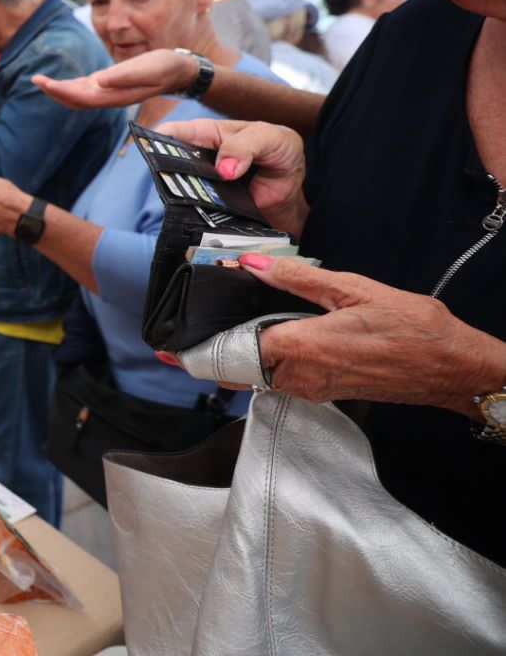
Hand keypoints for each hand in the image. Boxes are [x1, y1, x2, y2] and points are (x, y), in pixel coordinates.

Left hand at [33, 49, 195, 108]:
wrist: (177, 71)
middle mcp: (109, 98)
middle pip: (76, 100)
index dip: (63, 92)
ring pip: (78, 96)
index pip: (83, 98)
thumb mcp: (147, 68)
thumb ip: (124, 76)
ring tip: (39, 80)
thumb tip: (99, 81)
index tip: (46, 83)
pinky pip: (85, 89)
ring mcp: (109, 93)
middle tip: (36, 80)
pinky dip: (69, 86)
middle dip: (55, 92)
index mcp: (116, 96)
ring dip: (59, 90)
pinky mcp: (109, 85)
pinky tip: (58, 82)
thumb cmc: (164, 67)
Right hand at [155, 118, 308, 235]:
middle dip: (167, 168)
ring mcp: (204, 181)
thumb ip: (246, 146)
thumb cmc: (279, 150)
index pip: (177, 131)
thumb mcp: (270, 138)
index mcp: (209, 133)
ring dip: (182, 192)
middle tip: (168, 177)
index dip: (159, 137)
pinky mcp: (212, 204)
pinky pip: (198, 207)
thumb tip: (223, 169)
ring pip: (181, 186)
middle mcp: (201, 157)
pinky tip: (198, 213)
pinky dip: (197, 210)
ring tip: (184, 196)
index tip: (149, 148)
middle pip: (172, 160)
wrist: (291, 188)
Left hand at [238, 253, 505, 413]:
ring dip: (255, 351)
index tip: (204, 320)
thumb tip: (253, 263)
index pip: (235, 345)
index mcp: (302, 347)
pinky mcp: (325, 394)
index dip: (218, 331)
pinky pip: (284, 379)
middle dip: (232, 340)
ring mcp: (313, 389)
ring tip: (263, 322)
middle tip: (232, 316)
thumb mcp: (353, 289)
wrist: (453, 367)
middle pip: (242, 362)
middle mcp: (301, 375)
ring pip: (262, 373)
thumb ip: (297, 277)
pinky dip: (276, 360)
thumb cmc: (412, 329)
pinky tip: (290, 336)